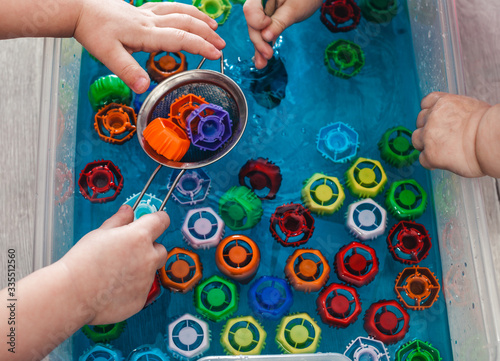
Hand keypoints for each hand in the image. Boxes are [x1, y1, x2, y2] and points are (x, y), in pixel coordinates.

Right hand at [59, 205, 169, 324]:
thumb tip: (129, 211)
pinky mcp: (141, 298)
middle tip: (129, 252)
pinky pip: (142, 289)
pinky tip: (113, 288)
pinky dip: (132, 288)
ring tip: (115, 273)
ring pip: (150, 270)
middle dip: (150, 248)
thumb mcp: (100, 233)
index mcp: (139, 237)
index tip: (155, 221)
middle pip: (160, 249)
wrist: (72, 294)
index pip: (162, 220)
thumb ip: (120, 220)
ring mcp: (147, 280)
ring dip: (140, 269)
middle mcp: (148, 258)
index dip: (158, 219)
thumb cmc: (83, 262)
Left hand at [74, 0, 225, 92]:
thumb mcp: (107, 55)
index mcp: (145, 33)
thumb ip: (127, 71)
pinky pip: (169, 6)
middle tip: (221, 45)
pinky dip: (184, 10)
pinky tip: (188, 14)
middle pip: (185, 23)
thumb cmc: (93, 30)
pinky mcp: (141, 10)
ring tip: (213, 26)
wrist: (79, 7)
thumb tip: (143, 87)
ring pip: (180, 11)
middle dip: (206, 34)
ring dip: (199, 18)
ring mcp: (147, 13)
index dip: (201, 46)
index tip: (216, 54)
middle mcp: (150, 21)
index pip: (180, 38)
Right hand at [243, 0, 321, 68]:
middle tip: (268, 55)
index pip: (250, 8)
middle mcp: (259, 2)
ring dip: (259, 47)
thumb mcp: (294, 10)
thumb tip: (265, 37)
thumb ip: (279, 22)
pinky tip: (261, 59)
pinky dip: (263, 45)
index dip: (256, 22)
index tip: (268, 30)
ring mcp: (262, 11)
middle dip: (258, 41)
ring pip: (256, 30)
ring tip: (262, 64)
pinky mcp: (266, 20)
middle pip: (252, 22)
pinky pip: (262, 32)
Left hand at [411, 92, 490, 176]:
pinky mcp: (430, 154)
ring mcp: (428, 136)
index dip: (429, 112)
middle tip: (440, 137)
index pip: (426, 102)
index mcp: (444, 103)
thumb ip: (456, 113)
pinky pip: (423, 159)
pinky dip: (431, 162)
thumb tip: (455, 121)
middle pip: (420, 121)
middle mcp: (432, 117)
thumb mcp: (472, 108)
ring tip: (440, 150)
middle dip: (427, 128)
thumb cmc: (489, 126)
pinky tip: (442, 162)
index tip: (435, 118)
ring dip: (425, 145)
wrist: (491, 140)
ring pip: (416, 140)